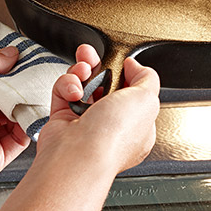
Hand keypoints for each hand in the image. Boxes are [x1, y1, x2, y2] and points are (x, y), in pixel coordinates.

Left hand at [0, 47, 30, 189]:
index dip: (7, 82)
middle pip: (4, 109)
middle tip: (30, 85)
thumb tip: (10, 53)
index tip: (21, 71)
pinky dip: (26, 130)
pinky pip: (17, 143)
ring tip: (31, 100)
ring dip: (24, 113)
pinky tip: (28, 118)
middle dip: (18, 98)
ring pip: (13, 125)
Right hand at [39, 44, 159, 174]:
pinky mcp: (62, 117)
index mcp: (137, 125)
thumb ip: (147, 78)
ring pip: (83, 83)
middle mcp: (111, 124)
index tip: (122, 63)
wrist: (78, 154)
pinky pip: (63, 90)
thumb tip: (134, 66)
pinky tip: (73, 91)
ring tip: (82, 71)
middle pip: (106, 83)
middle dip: (99, 64)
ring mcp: (86, 121)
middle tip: (93, 56)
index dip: (127, 74)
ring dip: (81, 71)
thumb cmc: (114, 136)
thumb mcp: (147, 99)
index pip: (133, 91)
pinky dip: (67, 84)